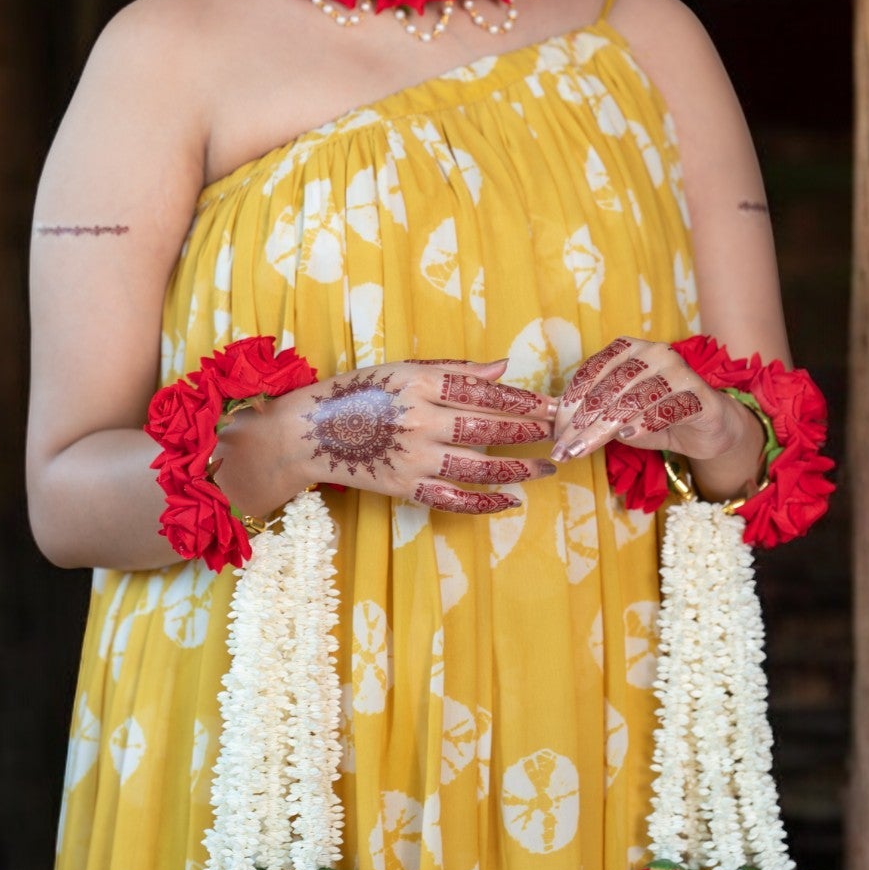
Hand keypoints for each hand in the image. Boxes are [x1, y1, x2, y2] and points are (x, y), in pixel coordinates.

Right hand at [258, 357, 557, 514]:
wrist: (309, 432)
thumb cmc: (358, 391)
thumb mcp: (403, 367)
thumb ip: (454, 370)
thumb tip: (503, 368)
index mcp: (419, 383)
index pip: (483, 392)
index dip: (523, 400)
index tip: (551, 404)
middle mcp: (420, 420)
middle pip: (488, 428)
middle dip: (530, 431)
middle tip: (559, 433)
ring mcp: (413, 458)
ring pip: (478, 466)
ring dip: (518, 468)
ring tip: (545, 467)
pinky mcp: (406, 487)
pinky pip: (454, 499)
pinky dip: (485, 502)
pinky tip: (510, 499)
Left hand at [548, 336, 744, 465]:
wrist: (708, 428)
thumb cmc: (656, 417)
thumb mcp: (619, 415)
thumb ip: (592, 414)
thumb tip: (553, 425)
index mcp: (627, 349)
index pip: (590, 373)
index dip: (568, 405)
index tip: (555, 435)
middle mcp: (652, 352)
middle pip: (608, 389)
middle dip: (582, 423)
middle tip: (565, 450)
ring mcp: (677, 369)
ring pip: (632, 399)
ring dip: (603, 428)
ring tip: (584, 450)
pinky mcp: (698, 393)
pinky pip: (666, 407)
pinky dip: (644, 422)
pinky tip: (626, 436)